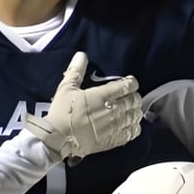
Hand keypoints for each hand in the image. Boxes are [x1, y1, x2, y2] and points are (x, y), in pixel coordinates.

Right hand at [25, 52, 140, 161]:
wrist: (57, 139)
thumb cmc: (61, 112)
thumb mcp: (66, 88)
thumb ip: (76, 71)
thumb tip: (82, 54)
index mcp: (103, 95)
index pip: (129, 86)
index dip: (132, 83)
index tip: (128, 82)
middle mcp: (113, 109)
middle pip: (135, 100)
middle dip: (133, 96)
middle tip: (127, 96)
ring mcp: (116, 126)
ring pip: (136, 115)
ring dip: (135, 110)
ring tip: (128, 109)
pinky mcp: (115, 139)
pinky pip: (133, 132)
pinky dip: (134, 126)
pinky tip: (129, 124)